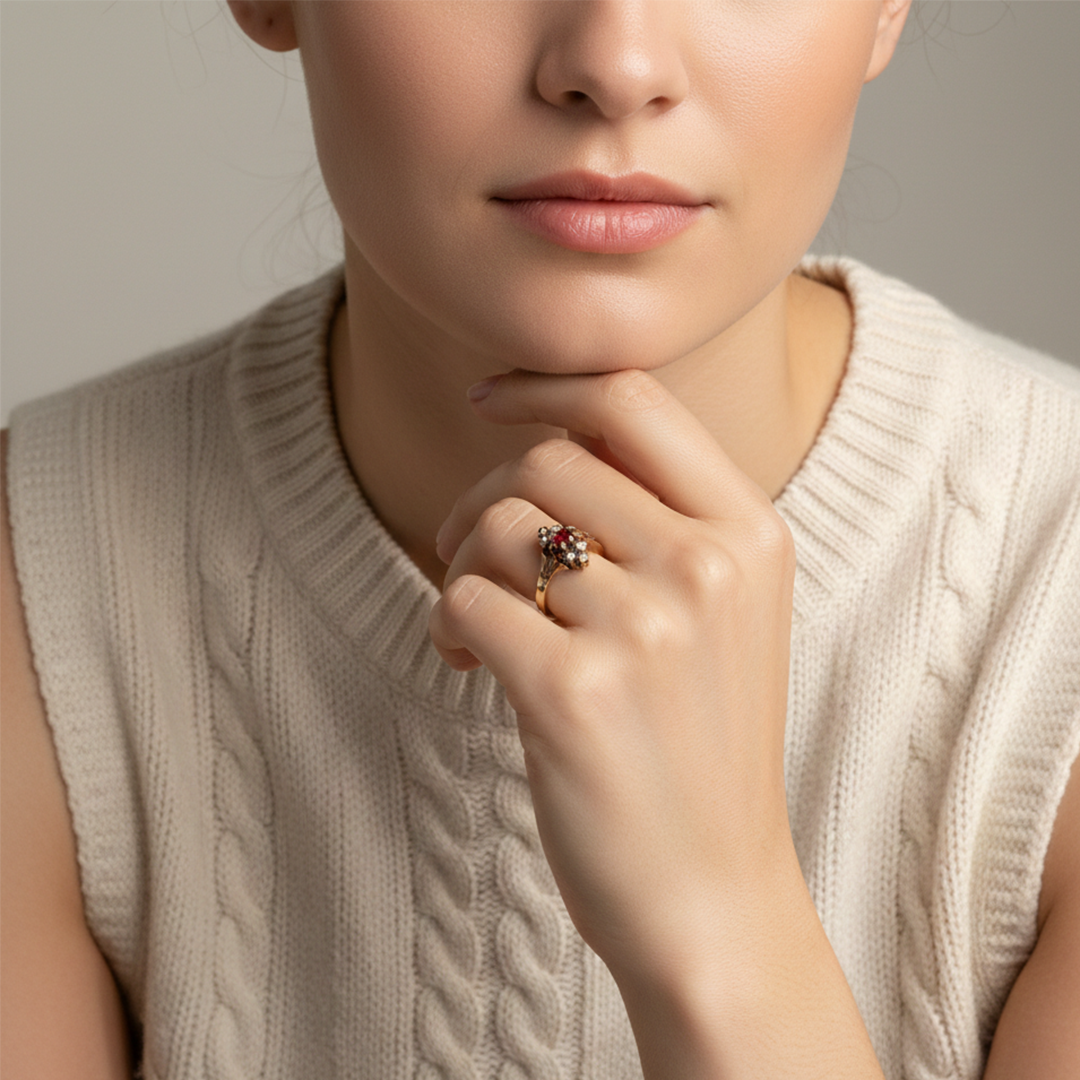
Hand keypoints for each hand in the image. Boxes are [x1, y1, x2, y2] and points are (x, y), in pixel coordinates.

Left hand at [429, 368, 798, 987]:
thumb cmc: (699, 752)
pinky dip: (446, 624)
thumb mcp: (720, 616)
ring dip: (461, 568)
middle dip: (482, 499)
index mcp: (752, 534)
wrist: (714, 900)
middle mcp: (710, 566)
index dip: (546, 384)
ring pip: (499, 527)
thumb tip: (540, 438)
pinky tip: (469, 666)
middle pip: (548, 459)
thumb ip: (657, 521)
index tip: (489, 399)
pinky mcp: (576, 692)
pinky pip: (465, 600)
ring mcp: (648, 628)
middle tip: (471, 560)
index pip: (633, 397)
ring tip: (477, 629)